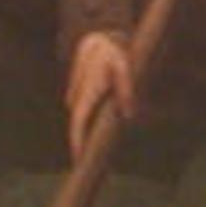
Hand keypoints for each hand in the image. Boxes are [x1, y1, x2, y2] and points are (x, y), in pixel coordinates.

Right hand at [65, 29, 134, 163]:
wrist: (96, 37)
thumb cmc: (113, 53)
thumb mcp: (125, 68)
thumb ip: (127, 90)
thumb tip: (129, 115)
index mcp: (89, 94)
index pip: (78, 124)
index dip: (78, 142)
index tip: (79, 160)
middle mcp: (79, 98)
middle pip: (78, 127)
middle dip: (82, 146)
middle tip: (87, 169)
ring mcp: (76, 96)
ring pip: (81, 120)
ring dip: (85, 135)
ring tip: (92, 156)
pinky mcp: (79, 94)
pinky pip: (83, 112)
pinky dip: (87, 122)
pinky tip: (96, 132)